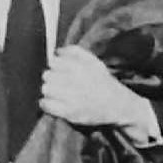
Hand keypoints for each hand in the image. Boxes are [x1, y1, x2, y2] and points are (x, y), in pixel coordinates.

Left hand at [39, 45, 158, 141]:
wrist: (117, 105)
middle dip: (51, 78)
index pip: (54, 62)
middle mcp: (76, 81)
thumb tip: (57, 50)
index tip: (59, 70)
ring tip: (56, 92)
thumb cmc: (103, 82)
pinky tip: (54, 102)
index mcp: (81, 67)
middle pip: (47, 75)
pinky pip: (46, 104)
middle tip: (58, 82)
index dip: (54, 66)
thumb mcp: (94, 62)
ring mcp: (72, 98)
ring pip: (46, 89)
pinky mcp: (69, 113)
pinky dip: (46, 103)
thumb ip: (75, 52)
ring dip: (49, 90)